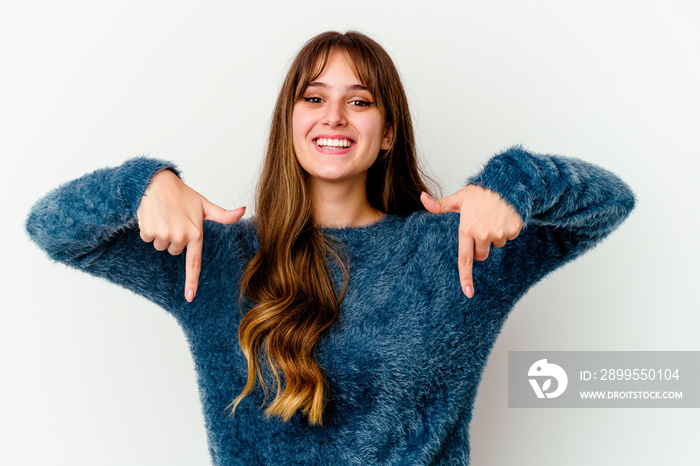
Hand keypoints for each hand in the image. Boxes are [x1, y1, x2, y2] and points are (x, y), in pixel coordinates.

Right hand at [136, 169, 245, 302]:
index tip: (189, 297)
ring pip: (161, 246)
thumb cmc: (182, 194)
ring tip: (164, 216)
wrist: (156, 182)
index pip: (194, 262)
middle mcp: (180, 236)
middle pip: (174, 251)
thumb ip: (223, 215)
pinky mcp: (149, 231)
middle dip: (173, 238)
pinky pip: (148, 239)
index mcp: (196, 233)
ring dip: (161, 233)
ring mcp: (164, 235)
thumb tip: (243, 210)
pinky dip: (149, 230)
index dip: (192, 281)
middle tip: (174, 219)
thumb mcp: (204, 205)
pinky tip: (153, 216)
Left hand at [420, 185, 522, 297]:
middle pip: (481, 254)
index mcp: (467, 229)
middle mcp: (483, 234)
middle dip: (480, 245)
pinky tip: (504, 216)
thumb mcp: (458, 198)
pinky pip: (509, 238)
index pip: (465, 259)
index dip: (466, 277)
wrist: (507, 182)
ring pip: (496, 245)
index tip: (468, 292)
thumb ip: (439, 205)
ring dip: (494, 235)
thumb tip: (422, 198)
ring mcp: (499, 233)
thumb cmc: (481, 191)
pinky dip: (507, 229)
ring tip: (493, 217)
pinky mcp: (513, 230)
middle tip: (481, 225)